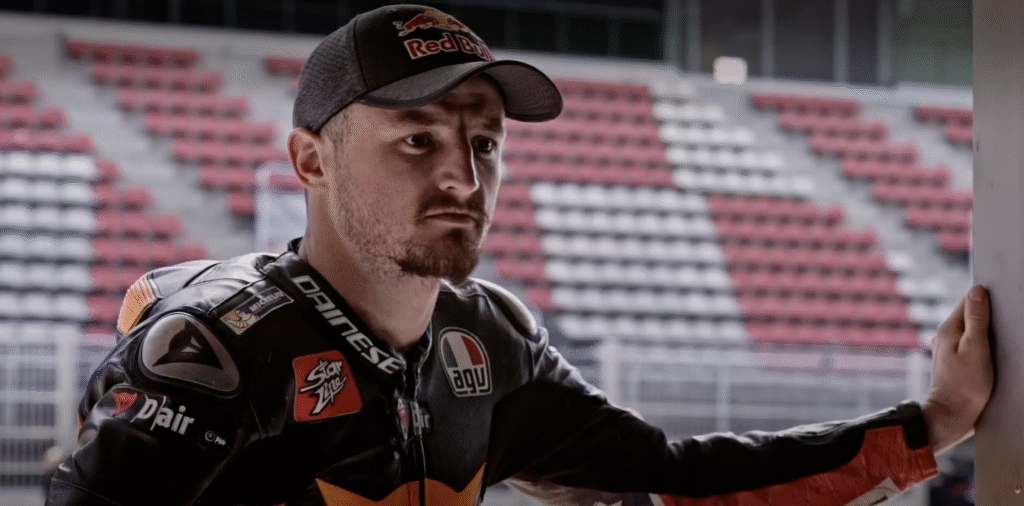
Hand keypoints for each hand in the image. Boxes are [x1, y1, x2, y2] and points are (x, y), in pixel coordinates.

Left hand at [921, 284, 993, 454]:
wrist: (952, 417)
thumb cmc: (965, 386)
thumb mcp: (976, 349)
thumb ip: (977, 320)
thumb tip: (977, 291)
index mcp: (948, 328)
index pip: (969, 301)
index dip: (988, 299)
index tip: (1006, 304)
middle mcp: (946, 336)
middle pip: (972, 316)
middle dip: (991, 317)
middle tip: (1008, 326)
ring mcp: (950, 349)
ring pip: (974, 332)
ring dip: (989, 334)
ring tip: (1003, 343)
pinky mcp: (957, 363)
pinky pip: (973, 347)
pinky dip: (986, 348)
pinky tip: (996, 356)